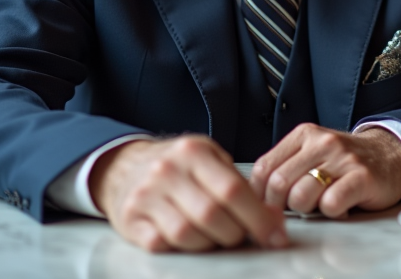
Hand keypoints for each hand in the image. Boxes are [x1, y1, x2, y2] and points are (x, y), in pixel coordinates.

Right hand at [88, 135, 286, 252]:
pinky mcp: (131, 219)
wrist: (124, 168)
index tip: (275, 237)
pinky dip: (181, 248)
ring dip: (209, 244)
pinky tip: (188, 238)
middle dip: (235, 233)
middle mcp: (167, 170)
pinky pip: (163, 244)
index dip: (259, 218)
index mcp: (193, 152)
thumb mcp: (209, 162)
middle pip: (212, 215)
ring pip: (188, 233)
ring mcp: (146, 195)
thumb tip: (274, 221)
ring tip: (213, 236)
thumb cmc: (177, 167)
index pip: (233, 190)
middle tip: (240, 235)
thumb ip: (241, 187)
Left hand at [249, 124, 400, 217]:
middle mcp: (322, 142)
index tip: (267, 205)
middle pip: (279, 184)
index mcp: (304, 135)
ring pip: (301, 196)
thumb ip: (286, 166)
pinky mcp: (361, 177)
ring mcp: (343, 159)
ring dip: (305, 209)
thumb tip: (255, 193)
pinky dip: (330, 211)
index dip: (259, 194)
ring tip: (318, 204)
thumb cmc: (345, 161)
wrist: (390, 155)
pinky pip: (331, 203)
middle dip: (280, 205)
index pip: (264, 168)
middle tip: (293, 209)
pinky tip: (338, 205)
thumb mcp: (312, 152)